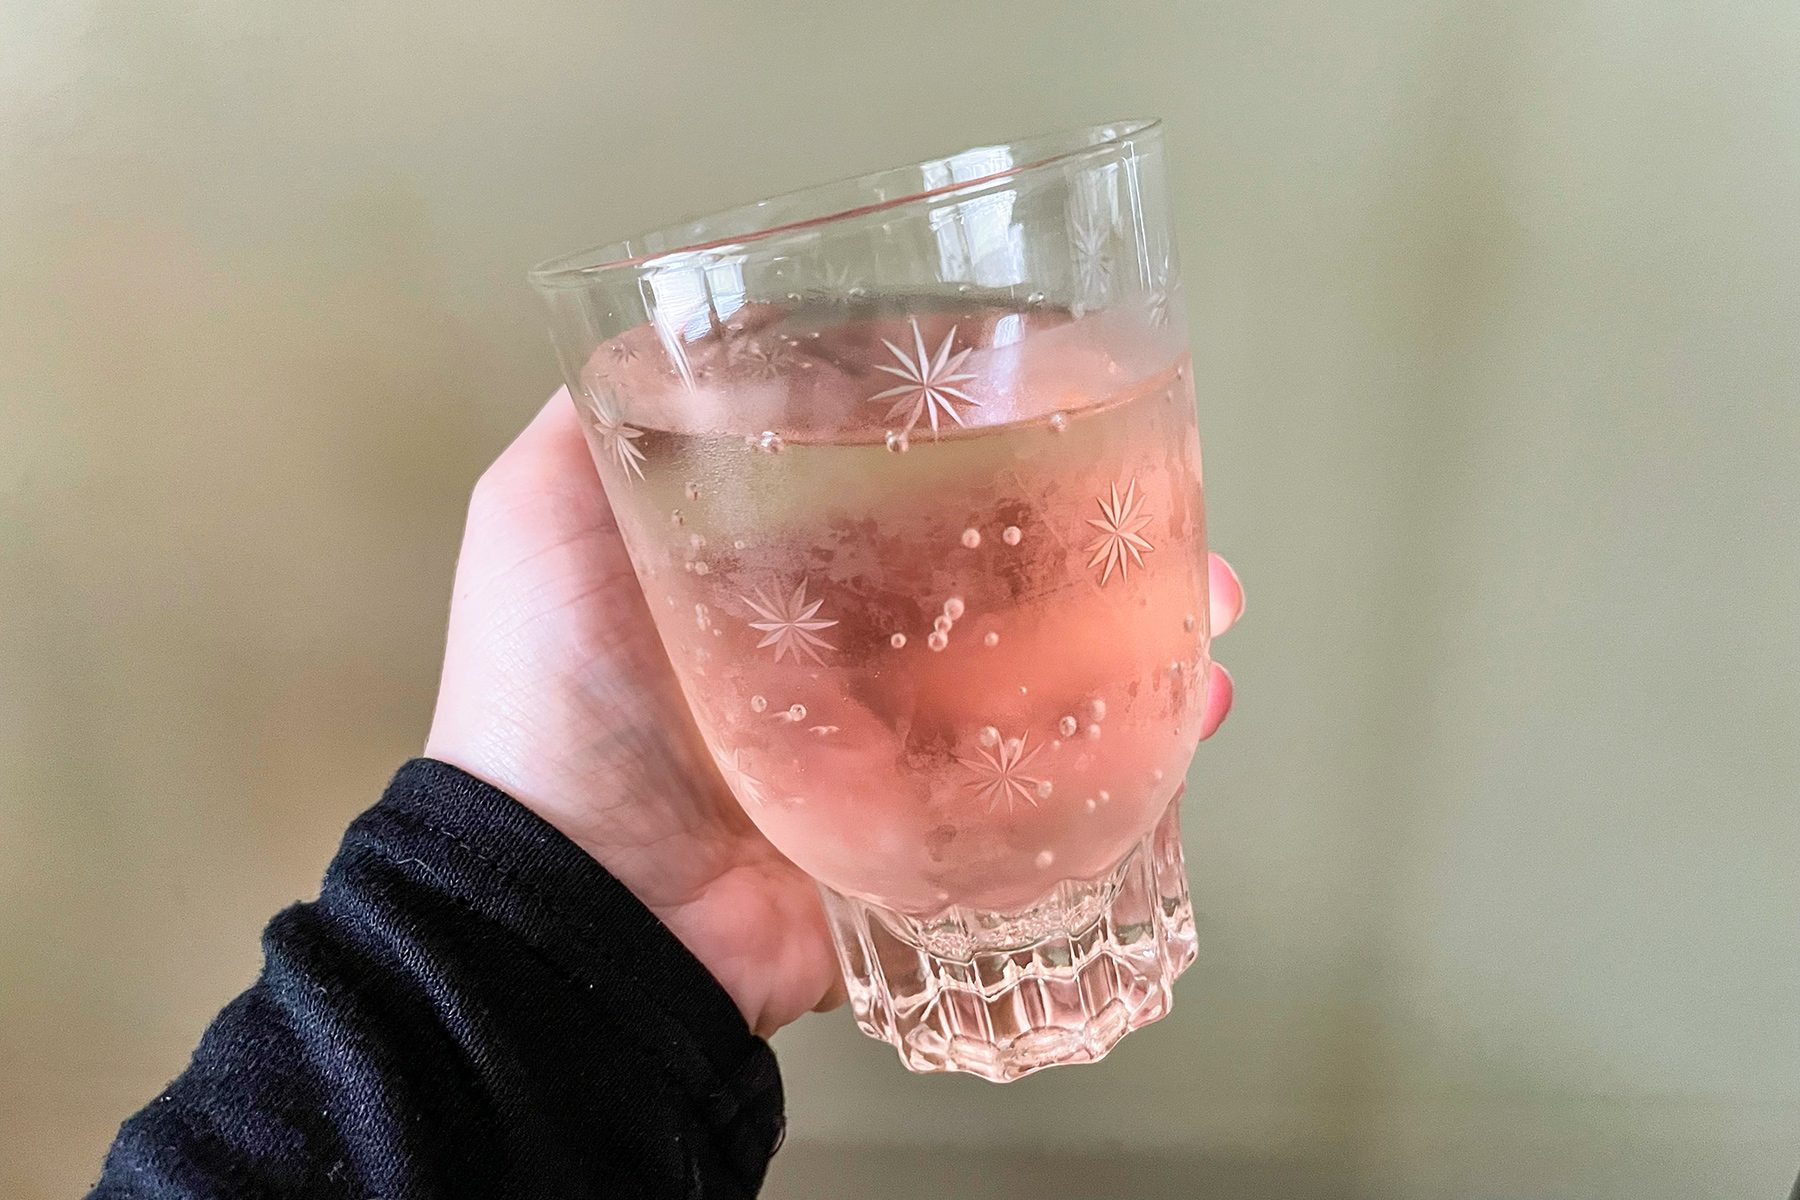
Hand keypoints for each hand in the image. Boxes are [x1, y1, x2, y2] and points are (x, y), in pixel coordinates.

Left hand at [425, 391, 1244, 1034]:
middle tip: (1168, 507)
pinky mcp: (929, 836)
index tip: (1065, 397)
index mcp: (777, 568)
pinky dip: (1130, 757)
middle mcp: (843, 648)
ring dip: (1138, 633)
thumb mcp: (545, 511)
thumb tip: (703, 316)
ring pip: (1041, 671)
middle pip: (992, 569)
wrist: (578, 904)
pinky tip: (1185, 714)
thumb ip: (609, 411)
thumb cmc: (549, 701)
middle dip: (1095, 534)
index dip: (988, 438)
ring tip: (1207, 611)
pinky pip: (1044, 789)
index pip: (905, 482)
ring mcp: (893, 746)